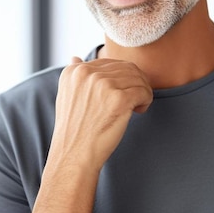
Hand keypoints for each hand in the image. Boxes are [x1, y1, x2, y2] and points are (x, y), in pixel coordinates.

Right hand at [49, 56, 152, 170]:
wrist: (74, 155)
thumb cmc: (74, 130)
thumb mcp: (67, 96)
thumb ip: (75, 76)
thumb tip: (76, 57)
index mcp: (74, 71)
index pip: (110, 63)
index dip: (121, 79)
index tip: (119, 96)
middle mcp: (87, 74)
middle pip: (127, 68)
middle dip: (135, 83)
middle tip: (134, 101)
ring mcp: (103, 85)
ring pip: (138, 78)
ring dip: (142, 92)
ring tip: (135, 107)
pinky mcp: (119, 99)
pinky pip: (144, 91)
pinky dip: (146, 101)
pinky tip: (138, 111)